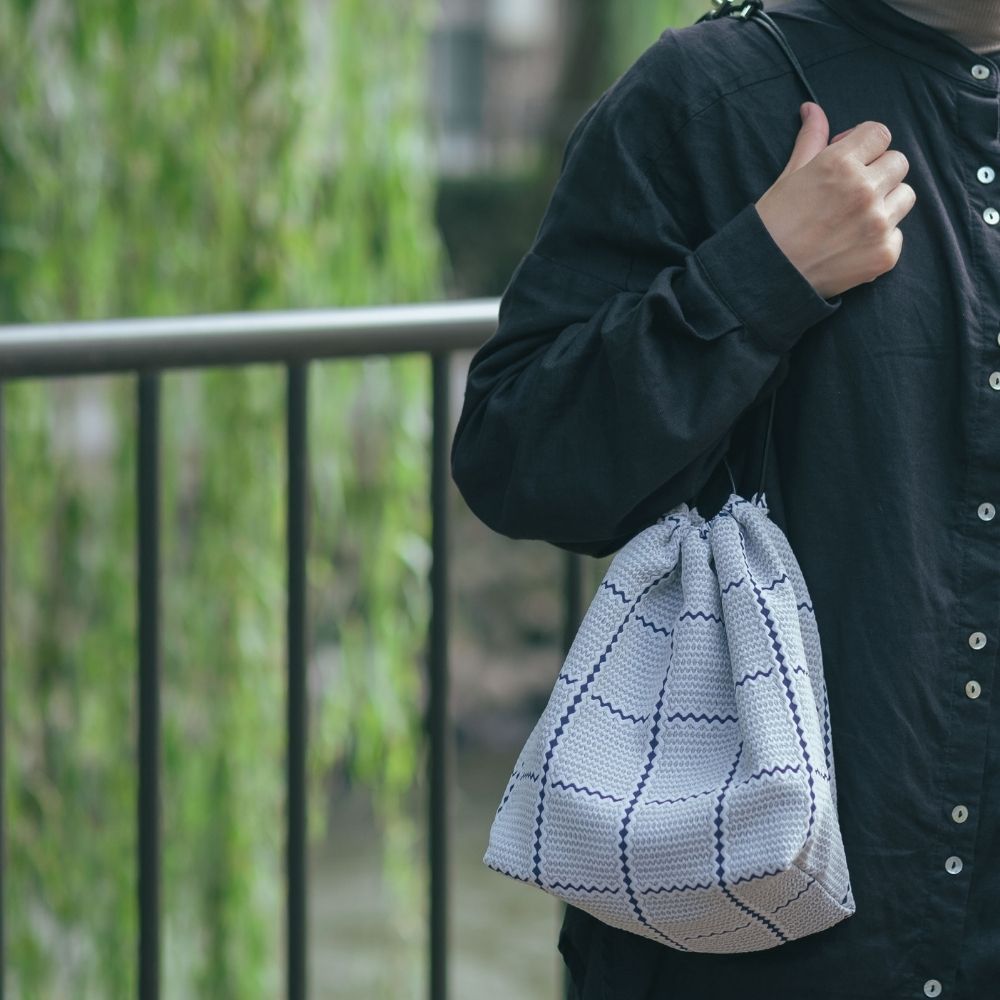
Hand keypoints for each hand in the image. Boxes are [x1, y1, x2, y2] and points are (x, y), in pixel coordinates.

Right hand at [754, 102, 915, 299]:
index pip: (880, 133)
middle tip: (851, 193)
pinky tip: (852, 245)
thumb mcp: (788, 177)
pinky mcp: (885, 254)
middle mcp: (864, 190)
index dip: (864, 145)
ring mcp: (878, 224)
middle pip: (898, 162)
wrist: (764, 278)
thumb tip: (812, 108)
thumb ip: (810, 140)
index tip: (849, 160)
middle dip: (878, 172)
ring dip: (886, 202)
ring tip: (855, 219)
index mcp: (839, 164)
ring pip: (905, 196)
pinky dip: (880, 238)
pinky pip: (898, 233)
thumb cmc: (771, 225)